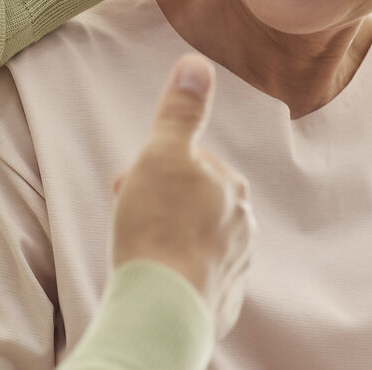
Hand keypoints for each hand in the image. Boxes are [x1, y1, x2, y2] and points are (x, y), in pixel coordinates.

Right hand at [111, 53, 255, 337]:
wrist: (162, 307)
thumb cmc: (158, 227)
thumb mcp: (161, 153)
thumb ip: (180, 110)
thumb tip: (196, 64)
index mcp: (231, 185)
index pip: (191, 162)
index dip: (154, 169)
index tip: (128, 184)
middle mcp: (242, 224)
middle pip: (193, 200)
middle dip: (162, 203)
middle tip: (130, 218)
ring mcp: (234, 265)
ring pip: (196, 237)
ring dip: (169, 238)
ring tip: (141, 250)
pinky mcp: (221, 299)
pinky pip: (197, 274)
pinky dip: (178, 272)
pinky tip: (157, 278)